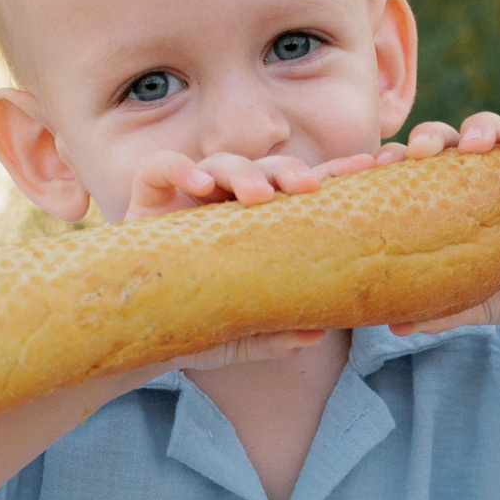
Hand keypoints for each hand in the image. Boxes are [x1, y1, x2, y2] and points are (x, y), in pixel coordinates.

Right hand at [127, 145, 401, 368]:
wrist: (131, 338)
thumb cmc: (191, 330)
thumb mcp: (237, 338)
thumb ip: (274, 336)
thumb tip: (317, 335)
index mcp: (256, 227)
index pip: (299, 192)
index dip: (333, 176)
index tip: (368, 171)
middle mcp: (224, 204)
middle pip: (265, 169)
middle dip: (289, 171)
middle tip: (307, 188)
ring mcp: (184, 198)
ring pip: (220, 162)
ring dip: (243, 173)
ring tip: (256, 196)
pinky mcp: (144, 199)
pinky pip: (161, 167)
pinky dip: (179, 167)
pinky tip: (197, 183)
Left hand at [393, 113, 499, 336]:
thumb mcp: (469, 304)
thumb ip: (436, 313)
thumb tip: (395, 329)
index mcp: (445, 196)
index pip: (412, 167)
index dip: (390, 161)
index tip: (372, 169)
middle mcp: (475, 172)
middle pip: (443, 139)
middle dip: (426, 137)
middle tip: (416, 153)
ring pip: (487, 129)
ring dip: (475, 130)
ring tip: (470, 146)